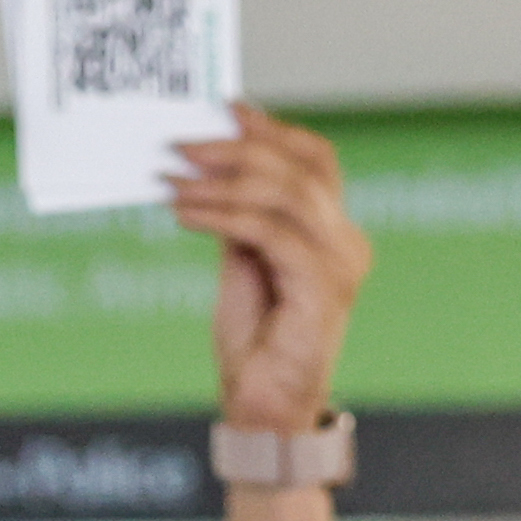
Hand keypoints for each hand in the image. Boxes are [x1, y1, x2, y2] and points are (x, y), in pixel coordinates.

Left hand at [169, 106, 369, 432]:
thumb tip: (211, 161)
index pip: (314, 160)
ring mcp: (341, 268)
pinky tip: (185, 214)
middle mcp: (348, 244)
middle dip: (233, 149)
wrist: (263, 412)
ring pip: (283, 196)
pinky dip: (222, 216)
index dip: (272, 129)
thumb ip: (240, 214)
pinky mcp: (322, 292)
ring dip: (220, 182)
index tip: (223, 108)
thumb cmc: (255, 343)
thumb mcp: (243, 262)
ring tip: (172, 180)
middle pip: (298, 169)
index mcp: (335, 232)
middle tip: (179, 145)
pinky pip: (269, 234)